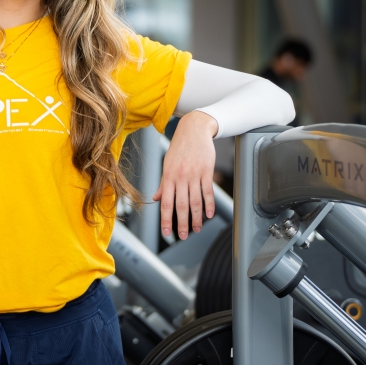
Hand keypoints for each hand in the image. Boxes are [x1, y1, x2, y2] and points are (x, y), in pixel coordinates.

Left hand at [153, 112, 217, 239]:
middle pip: (181, 205)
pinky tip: (209, 214)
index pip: (166, 203)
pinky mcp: (206, 171)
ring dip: (196, 217)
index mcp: (168, 176)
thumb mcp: (167, 164)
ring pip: (195, 201)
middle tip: (184, 235)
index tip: (166, 232)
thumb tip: (156, 199)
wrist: (194, 129)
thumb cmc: (179, 147)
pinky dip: (209, 204)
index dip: (166, 219)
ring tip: (197, 228)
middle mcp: (180, 177)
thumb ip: (163, 183)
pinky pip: (208, 191)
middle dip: (182, 223)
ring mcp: (194, 174)